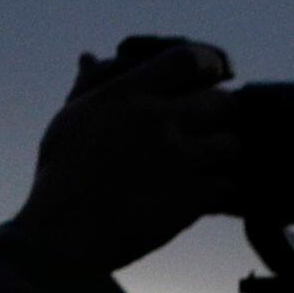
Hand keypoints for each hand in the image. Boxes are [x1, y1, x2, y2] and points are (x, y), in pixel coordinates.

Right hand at [10, 36, 238, 274]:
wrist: (61, 236)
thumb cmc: (61, 176)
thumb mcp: (70, 120)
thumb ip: (89, 86)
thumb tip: (90, 56)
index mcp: (127, 94)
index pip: (188, 59)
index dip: (210, 63)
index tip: (216, 76)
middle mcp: (156, 119)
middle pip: (223, 102)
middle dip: (222, 116)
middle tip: (210, 130)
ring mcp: (176, 159)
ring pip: (232, 144)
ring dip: (223, 156)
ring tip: (204, 167)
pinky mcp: (189, 198)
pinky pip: (229, 185)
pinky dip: (221, 192)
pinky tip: (203, 197)